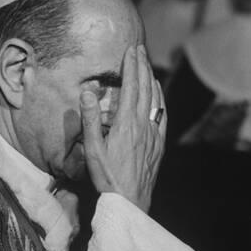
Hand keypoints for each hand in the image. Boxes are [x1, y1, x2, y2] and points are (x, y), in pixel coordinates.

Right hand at [79, 44, 166, 213]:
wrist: (130, 200)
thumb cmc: (107, 176)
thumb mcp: (92, 148)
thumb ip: (90, 119)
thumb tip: (88, 92)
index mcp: (126, 123)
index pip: (131, 87)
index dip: (131, 66)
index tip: (131, 50)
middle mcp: (143, 125)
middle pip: (145, 88)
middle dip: (142, 66)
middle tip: (139, 49)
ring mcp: (153, 134)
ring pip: (156, 100)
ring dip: (152, 80)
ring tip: (147, 66)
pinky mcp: (158, 144)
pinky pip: (162, 115)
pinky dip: (160, 99)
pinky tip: (158, 95)